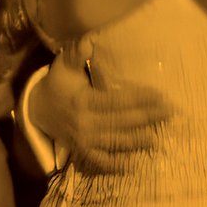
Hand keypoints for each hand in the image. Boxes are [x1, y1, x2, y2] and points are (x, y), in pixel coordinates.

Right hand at [34, 48, 174, 171]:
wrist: (37, 110)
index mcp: (83, 101)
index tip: (160, 96)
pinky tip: (135, 163)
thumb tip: (89, 41)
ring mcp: (84, 141)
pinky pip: (102, 161)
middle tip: (170, 113)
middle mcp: (84, 123)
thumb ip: (76, 54)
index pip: (116, 101)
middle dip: (147, 117)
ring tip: (160, 137)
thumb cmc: (57, 85)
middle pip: (121, 122)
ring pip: (116, 142)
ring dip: (139, 141)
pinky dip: (117, 164)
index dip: (139, 99)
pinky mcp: (83, 152)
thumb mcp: (63, 67)